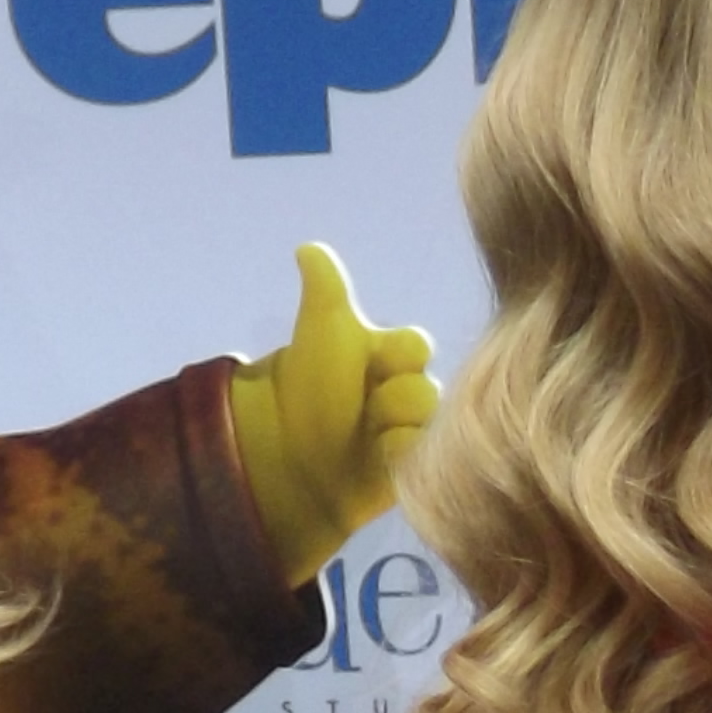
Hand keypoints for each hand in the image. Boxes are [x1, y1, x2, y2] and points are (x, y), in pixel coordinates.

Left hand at [233, 243, 438, 586]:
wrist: (283, 449)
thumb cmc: (306, 386)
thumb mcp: (320, 332)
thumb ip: (326, 290)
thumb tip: (308, 248)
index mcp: (392, 354)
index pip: (419, 345)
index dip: (396, 354)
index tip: (366, 361)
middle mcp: (408, 389)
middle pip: (428, 388)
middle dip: (390, 397)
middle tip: (358, 404)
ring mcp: (411, 429)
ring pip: (426, 424)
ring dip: (389, 427)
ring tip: (359, 435)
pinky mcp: (409, 464)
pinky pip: (421, 457)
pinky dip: (394, 458)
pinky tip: (369, 458)